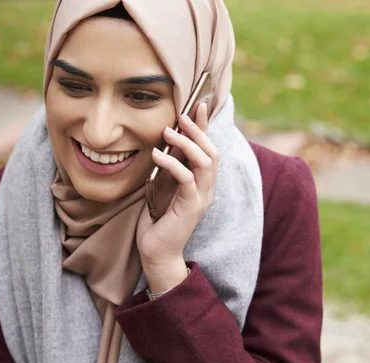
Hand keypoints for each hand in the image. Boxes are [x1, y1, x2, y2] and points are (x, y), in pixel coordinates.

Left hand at [136, 103, 217, 292]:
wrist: (157, 251)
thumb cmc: (158, 219)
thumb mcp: (163, 186)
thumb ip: (170, 167)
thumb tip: (165, 141)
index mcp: (202, 182)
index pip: (208, 148)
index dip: (205, 126)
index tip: (198, 104)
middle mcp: (207, 188)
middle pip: (212, 152)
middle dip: (198, 130)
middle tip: (180, 116)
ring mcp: (201, 198)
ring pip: (205, 162)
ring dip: (187, 144)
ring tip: (167, 133)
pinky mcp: (191, 207)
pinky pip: (187, 179)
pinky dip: (173, 164)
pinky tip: (157, 155)